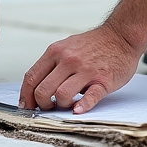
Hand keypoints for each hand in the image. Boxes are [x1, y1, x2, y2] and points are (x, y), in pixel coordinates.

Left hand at [18, 23, 140, 113]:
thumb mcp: (67, 46)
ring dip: (61, 106)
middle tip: (49, 107)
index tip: (26, 106)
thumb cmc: (94, 45)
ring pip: (62, 95)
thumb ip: (52, 63)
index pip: (31, 77)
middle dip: (42, 105)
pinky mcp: (103, 80)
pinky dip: (82, 107)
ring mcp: (86, 70)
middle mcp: (68, 60)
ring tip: (67, 105)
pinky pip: (90, 97)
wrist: (121, 36)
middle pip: (43, 90)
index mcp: (56, 51)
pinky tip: (78, 110)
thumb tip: (35, 85)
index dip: (26, 96)